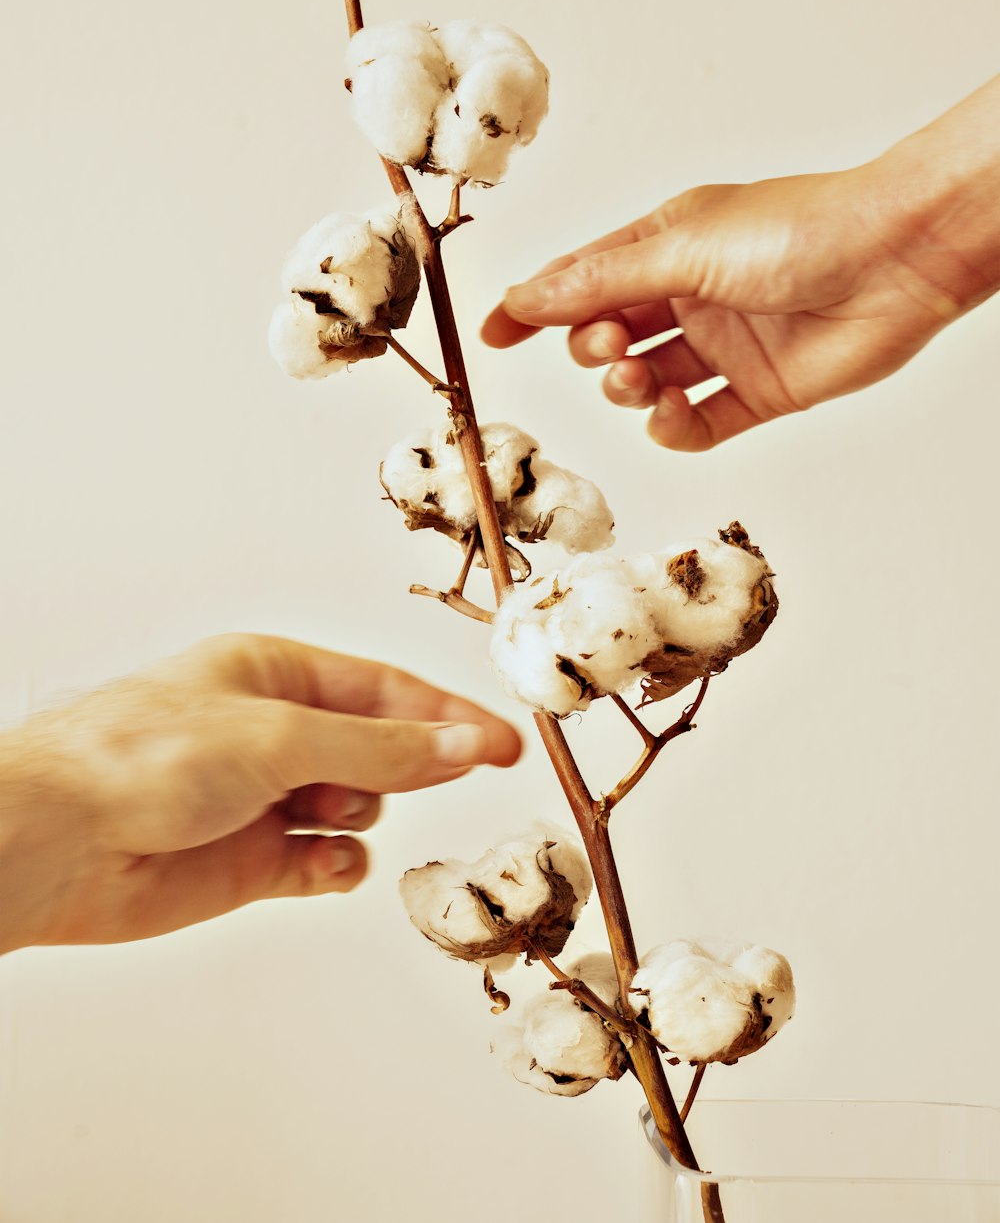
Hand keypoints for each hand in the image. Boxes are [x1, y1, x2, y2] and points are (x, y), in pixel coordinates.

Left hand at [0, 635, 520, 951]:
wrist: (61, 841)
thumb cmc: (138, 756)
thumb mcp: (281, 734)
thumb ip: (382, 747)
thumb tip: (462, 744)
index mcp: (274, 673)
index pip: (386, 692)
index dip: (449, 716)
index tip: (505, 743)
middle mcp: (272, 732)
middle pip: (380, 748)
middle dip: (408, 765)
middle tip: (445, 774)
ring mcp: (263, 798)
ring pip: (358, 807)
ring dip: (359, 814)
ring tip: (322, 812)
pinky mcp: (250, 860)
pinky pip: (326, 863)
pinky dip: (335, 866)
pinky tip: (322, 862)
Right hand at [483, 77, 999, 450]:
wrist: (895, 263)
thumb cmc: (798, 231)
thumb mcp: (681, 248)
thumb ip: (599, 282)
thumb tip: (525, 298)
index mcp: (666, 246)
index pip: (580, 280)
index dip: (533, 309)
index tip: (492, 336)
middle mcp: (690, 295)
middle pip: (606, 337)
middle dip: (591, 350)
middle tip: (609, 348)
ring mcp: (723, 346)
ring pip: (646, 384)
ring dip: (628, 389)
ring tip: (642, 380)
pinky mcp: (758, 392)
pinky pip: (696, 425)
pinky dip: (674, 428)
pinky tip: (675, 414)